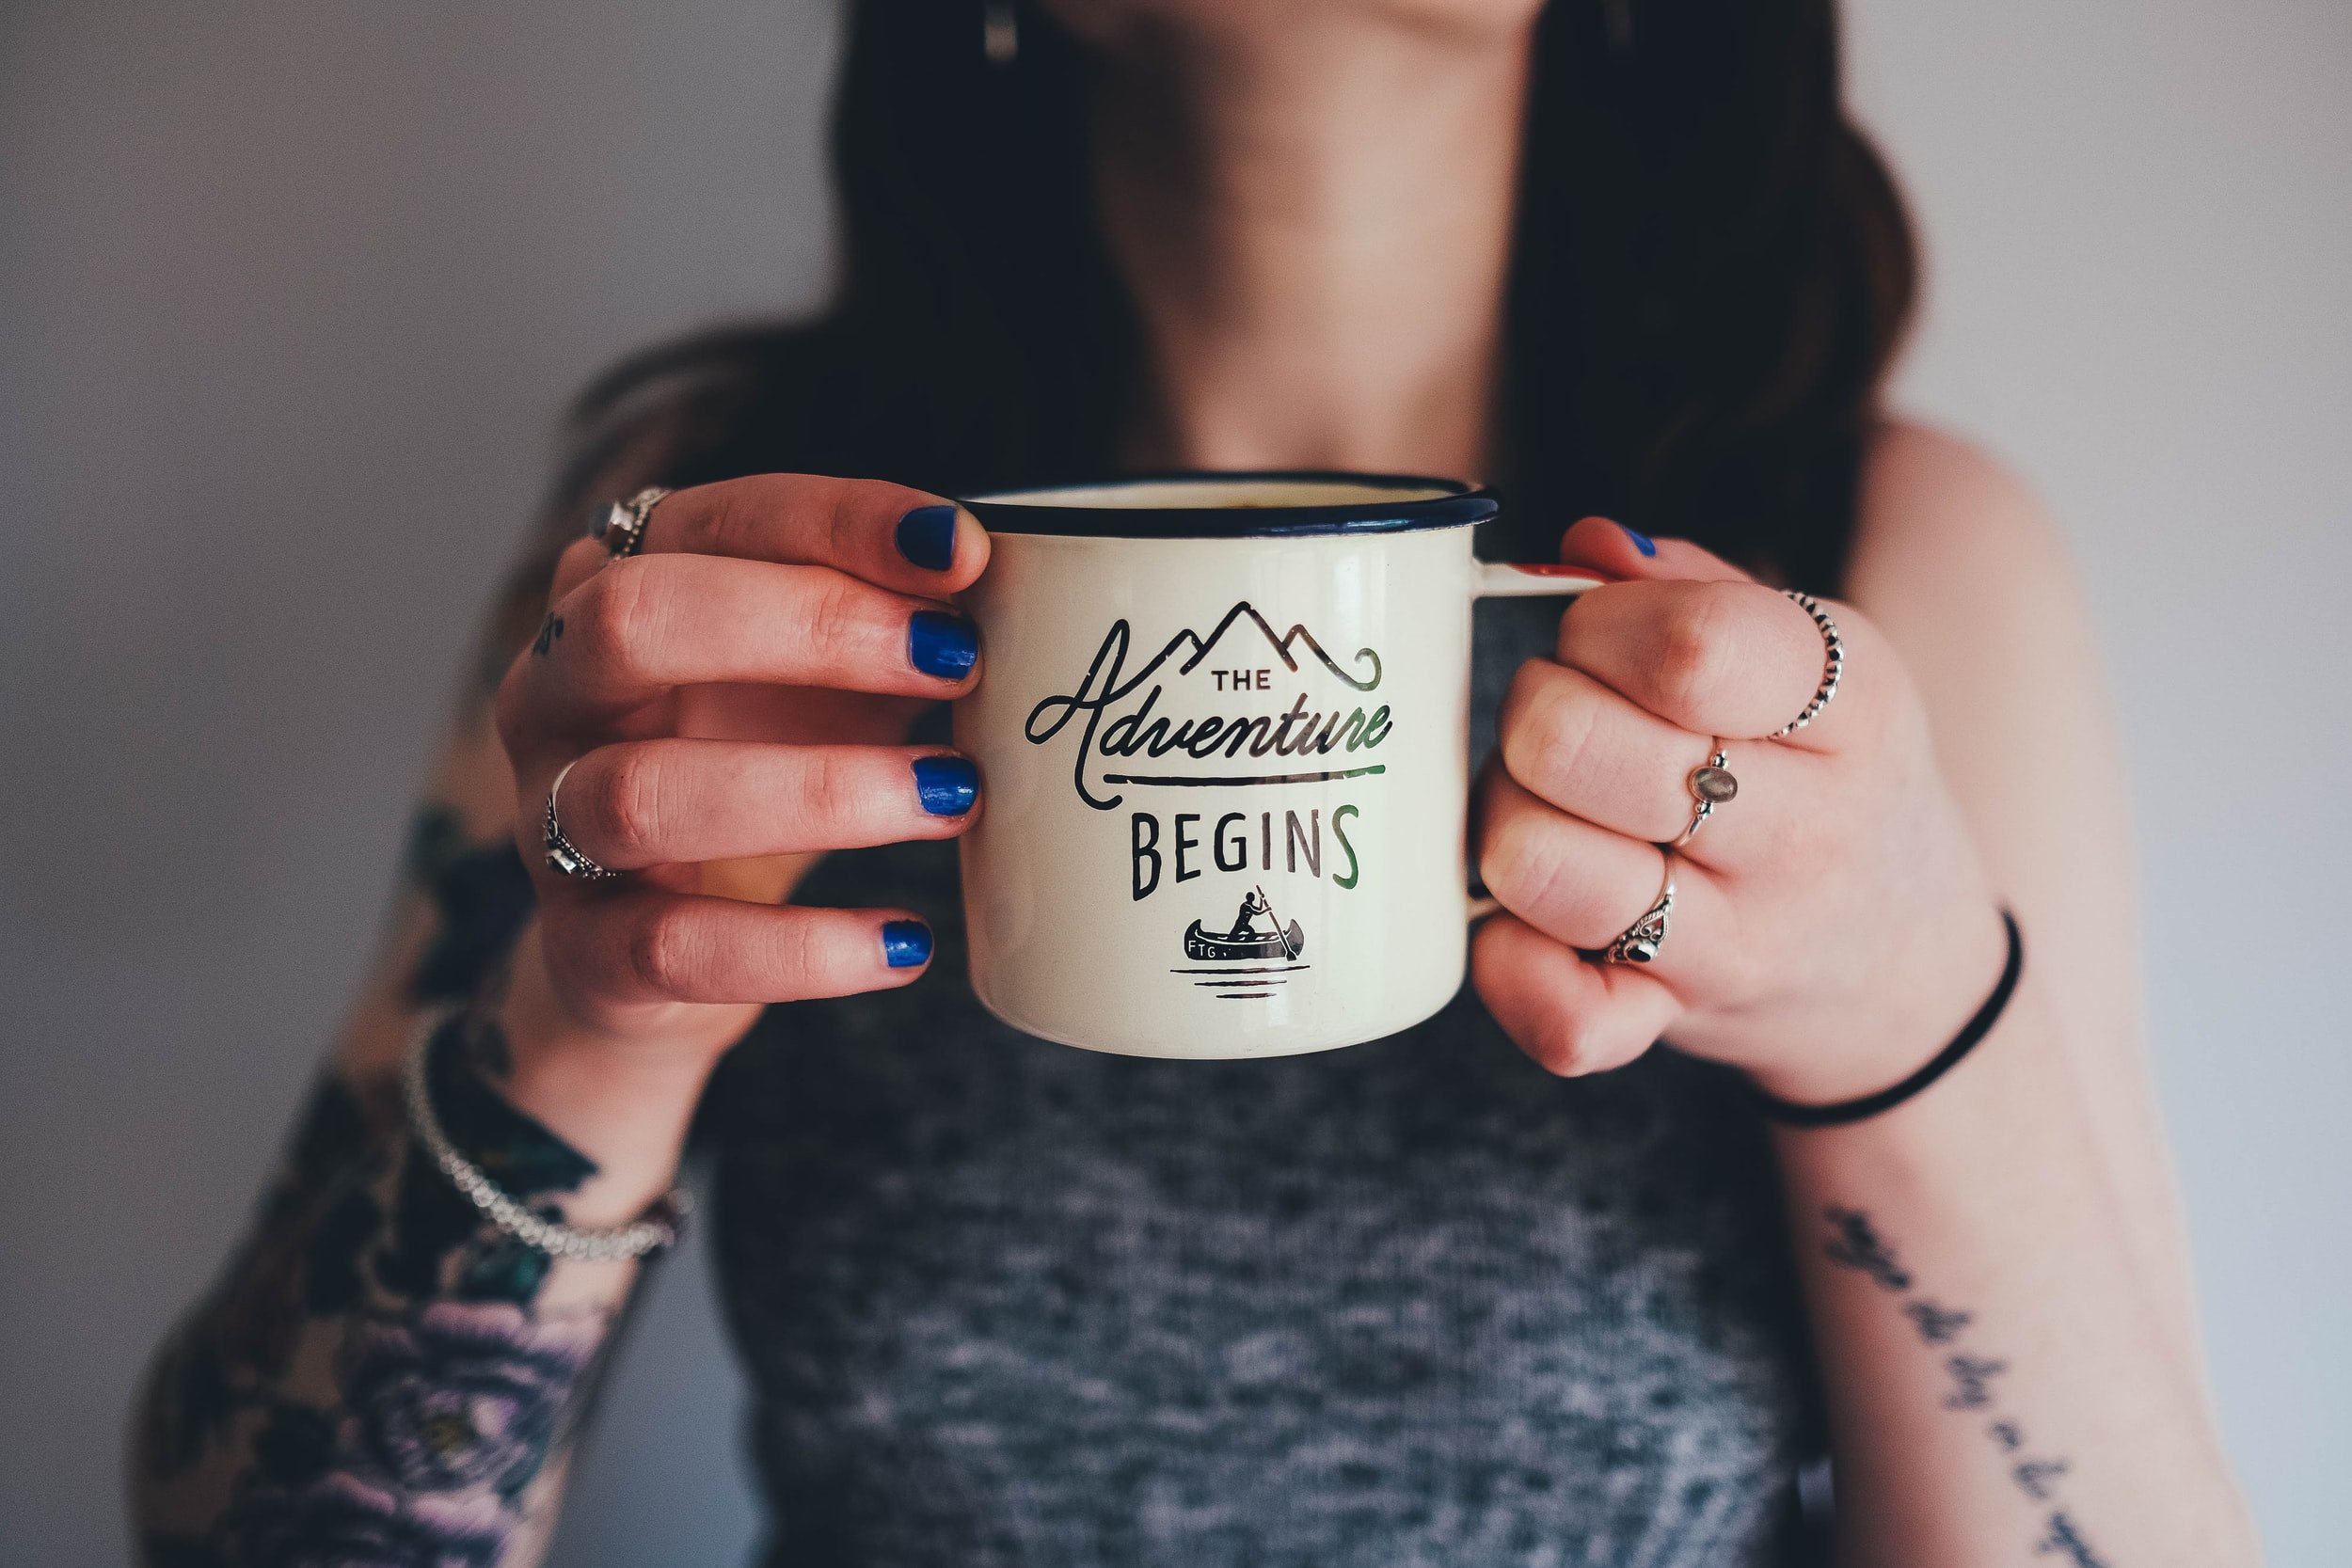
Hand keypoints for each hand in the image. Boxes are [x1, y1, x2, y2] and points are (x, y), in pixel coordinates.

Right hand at [493, 474, 989, 1060]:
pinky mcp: (583, 951)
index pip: (711, 521)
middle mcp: (552, 694)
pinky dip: (804, 949)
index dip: (836, 522)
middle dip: (807, 625)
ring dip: (818, 788)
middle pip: (634, 621)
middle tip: (955, 656)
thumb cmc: (750, 771)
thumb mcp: (819, 682)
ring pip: (645, 791)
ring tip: (953, 795)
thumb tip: (1026, 588)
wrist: (644, 954)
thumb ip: (894, 627)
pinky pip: (675, 946)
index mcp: (611, 590)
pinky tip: (906, 943)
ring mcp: (549, 824)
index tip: (963, 549)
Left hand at [1472, 517, 2010, 1103]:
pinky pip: (1556, 1013)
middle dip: (1534, 715)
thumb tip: (1584, 545)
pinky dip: (1508, 964)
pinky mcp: (1667, 1022)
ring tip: (1552, 812)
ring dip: (1506, 820)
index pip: (1685, 648)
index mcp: (1848, 704)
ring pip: (1533, 862)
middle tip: (1568, 728)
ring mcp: (1735, 942)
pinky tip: (1530, 921)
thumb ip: (1692, 587)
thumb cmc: (1825, 779)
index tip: (1601, 643)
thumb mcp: (1811, 662)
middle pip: (1571, 743)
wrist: (1906, 962)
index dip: (1596, 629)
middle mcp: (1802, 830)